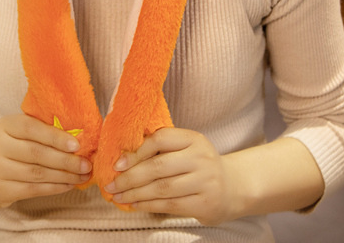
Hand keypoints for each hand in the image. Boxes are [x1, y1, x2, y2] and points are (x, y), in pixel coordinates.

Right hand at [0, 114, 90, 207]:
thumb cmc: (12, 145)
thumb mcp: (20, 130)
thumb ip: (42, 129)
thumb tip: (77, 136)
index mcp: (5, 125)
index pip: (31, 128)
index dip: (55, 136)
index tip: (77, 144)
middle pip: (36, 154)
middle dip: (65, 160)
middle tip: (86, 164)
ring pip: (37, 174)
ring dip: (64, 176)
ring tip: (82, 175)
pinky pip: (32, 190)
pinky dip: (54, 188)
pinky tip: (69, 184)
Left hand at [105, 127, 236, 225]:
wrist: (232, 187)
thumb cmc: (199, 166)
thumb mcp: (186, 149)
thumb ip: (161, 149)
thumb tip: (123, 157)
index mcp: (194, 138)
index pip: (161, 139)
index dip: (137, 152)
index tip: (118, 164)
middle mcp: (201, 157)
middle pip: (158, 167)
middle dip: (130, 178)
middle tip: (111, 185)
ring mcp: (205, 181)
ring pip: (162, 188)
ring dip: (135, 194)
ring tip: (118, 196)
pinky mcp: (205, 203)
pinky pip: (170, 205)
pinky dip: (148, 205)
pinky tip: (135, 204)